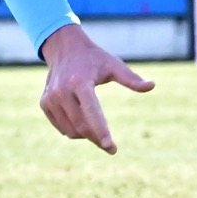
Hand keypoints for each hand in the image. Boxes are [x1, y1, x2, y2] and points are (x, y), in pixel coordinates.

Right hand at [38, 24, 153, 154]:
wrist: (65, 49)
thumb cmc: (94, 59)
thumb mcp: (114, 65)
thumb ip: (131, 79)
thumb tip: (152, 86)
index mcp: (80, 82)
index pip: (91, 112)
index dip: (101, 131)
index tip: (110, 147)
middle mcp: (62, 91)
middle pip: (82, 126)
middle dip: (97, 139)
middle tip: (111, 148)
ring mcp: (50, 99)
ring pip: (71, 131)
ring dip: (87, 137)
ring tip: (99, 134)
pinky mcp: (45, 104)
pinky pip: (62, 128)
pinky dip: (74, 132)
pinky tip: (84, 126)